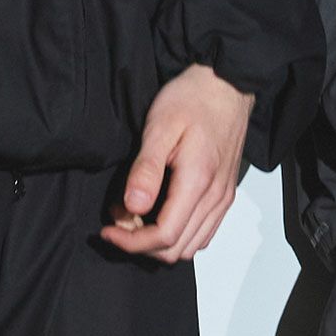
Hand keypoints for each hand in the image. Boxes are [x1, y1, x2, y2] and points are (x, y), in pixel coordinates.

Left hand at [101, 65, 254, 264]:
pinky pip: (201, 235)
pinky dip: (176, 236)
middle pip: (175, 250)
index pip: (164, 236)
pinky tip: (158, 213)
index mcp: (198, 182)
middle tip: (118, 218)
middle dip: (141, 243)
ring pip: (188, 247)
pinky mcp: (223, 198)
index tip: (108, 230)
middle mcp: (214, 199)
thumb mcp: (160, 126)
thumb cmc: (193, 99)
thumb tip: (133, 206)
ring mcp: (221, 201)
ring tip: (135, 214)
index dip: (132, 242)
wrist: (227, 85)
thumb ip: (147, 169)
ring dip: (158, 242)